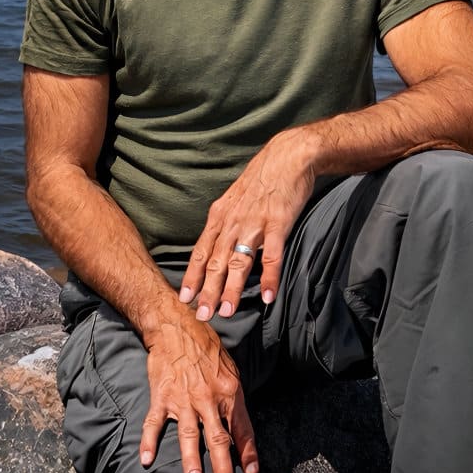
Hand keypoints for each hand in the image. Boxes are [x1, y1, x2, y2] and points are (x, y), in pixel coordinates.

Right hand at [140, 315, 257, 472]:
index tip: (251, 472)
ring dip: (191, 460)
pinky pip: (154, 422)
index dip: (248, 452)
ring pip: (189, 435)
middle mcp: (208, 397)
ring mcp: (183, 398)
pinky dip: (149, 441)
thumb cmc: (206, 347)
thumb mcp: (229, 369)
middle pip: (218, 437)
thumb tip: (239, 426)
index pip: (242, 427)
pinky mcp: (162, 396)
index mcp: (229, 391)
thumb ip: (232, 399)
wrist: (177, 326)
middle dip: (223, 466)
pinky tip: (145, 459)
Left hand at [180, 129, 316, 320]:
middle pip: (215, 261)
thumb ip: (226, 223)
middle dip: (207, 291)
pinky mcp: (277, 223)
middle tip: (201, 316)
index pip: (201, 251)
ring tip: (226, 311)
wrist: (287, 156)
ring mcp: (254, 223)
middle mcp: (233, 221)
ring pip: (238, 262)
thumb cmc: (262, 179)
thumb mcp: (234, 198)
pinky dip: (269, 277)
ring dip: (231, 289)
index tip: (184, 298)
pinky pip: (272, 255)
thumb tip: (216, 246)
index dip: (192, 276)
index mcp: (220, 216)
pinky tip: (267, 296)